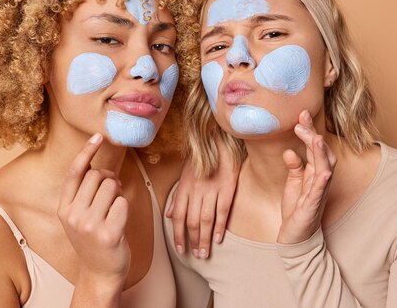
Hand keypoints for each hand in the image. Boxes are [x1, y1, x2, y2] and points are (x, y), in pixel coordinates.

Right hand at [57, 133, 129, 286]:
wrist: (100, 273)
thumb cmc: (93, 240)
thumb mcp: (78, 216)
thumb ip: (82, 193)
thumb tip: (95, 165)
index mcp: (64, 208)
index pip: (74, 173)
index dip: (86, 152)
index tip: (98, 136)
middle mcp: (73, 215)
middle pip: (98, 176)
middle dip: (108, 181)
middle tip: (109, 197)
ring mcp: (89, 225)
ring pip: (111, 187)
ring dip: (117, 195)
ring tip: (113, 211)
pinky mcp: (108, 233)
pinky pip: (122, 203)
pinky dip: (124, 208)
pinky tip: (118, 223)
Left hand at [165, 136, 238, 257]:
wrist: (219, 140)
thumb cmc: (202, 158)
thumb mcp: (185, 175)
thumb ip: (177, 196)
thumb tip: (169, 215)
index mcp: (184, 187)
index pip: (178, 216)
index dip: (178, 235)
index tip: (180, 249)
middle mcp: (195, 190)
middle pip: (191, 221)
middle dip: (192, 241)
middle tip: (196, 256)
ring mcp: (211, 189)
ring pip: (205, 219)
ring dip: (204, 238)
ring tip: (205, 252)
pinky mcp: (227, 187)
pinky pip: (222, 211)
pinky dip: (219, 226)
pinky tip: (218, 239)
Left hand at [277, 110, 336, 244]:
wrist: (296, 236)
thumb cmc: (297, 208)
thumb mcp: (294, 183)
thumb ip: (294, 166)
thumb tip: (290, 151)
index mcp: (314, 172)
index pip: (314, 147)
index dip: (309, 130)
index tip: (301, 114)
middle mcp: (320, 179)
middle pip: (321, 152)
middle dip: (313, 134)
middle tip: (302, 118)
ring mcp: (319, 191)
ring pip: (324, 167)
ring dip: (320, 152)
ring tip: (314, 136)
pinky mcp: (314, 204)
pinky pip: (320, 190)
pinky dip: (322, 179)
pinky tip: (323, 170)